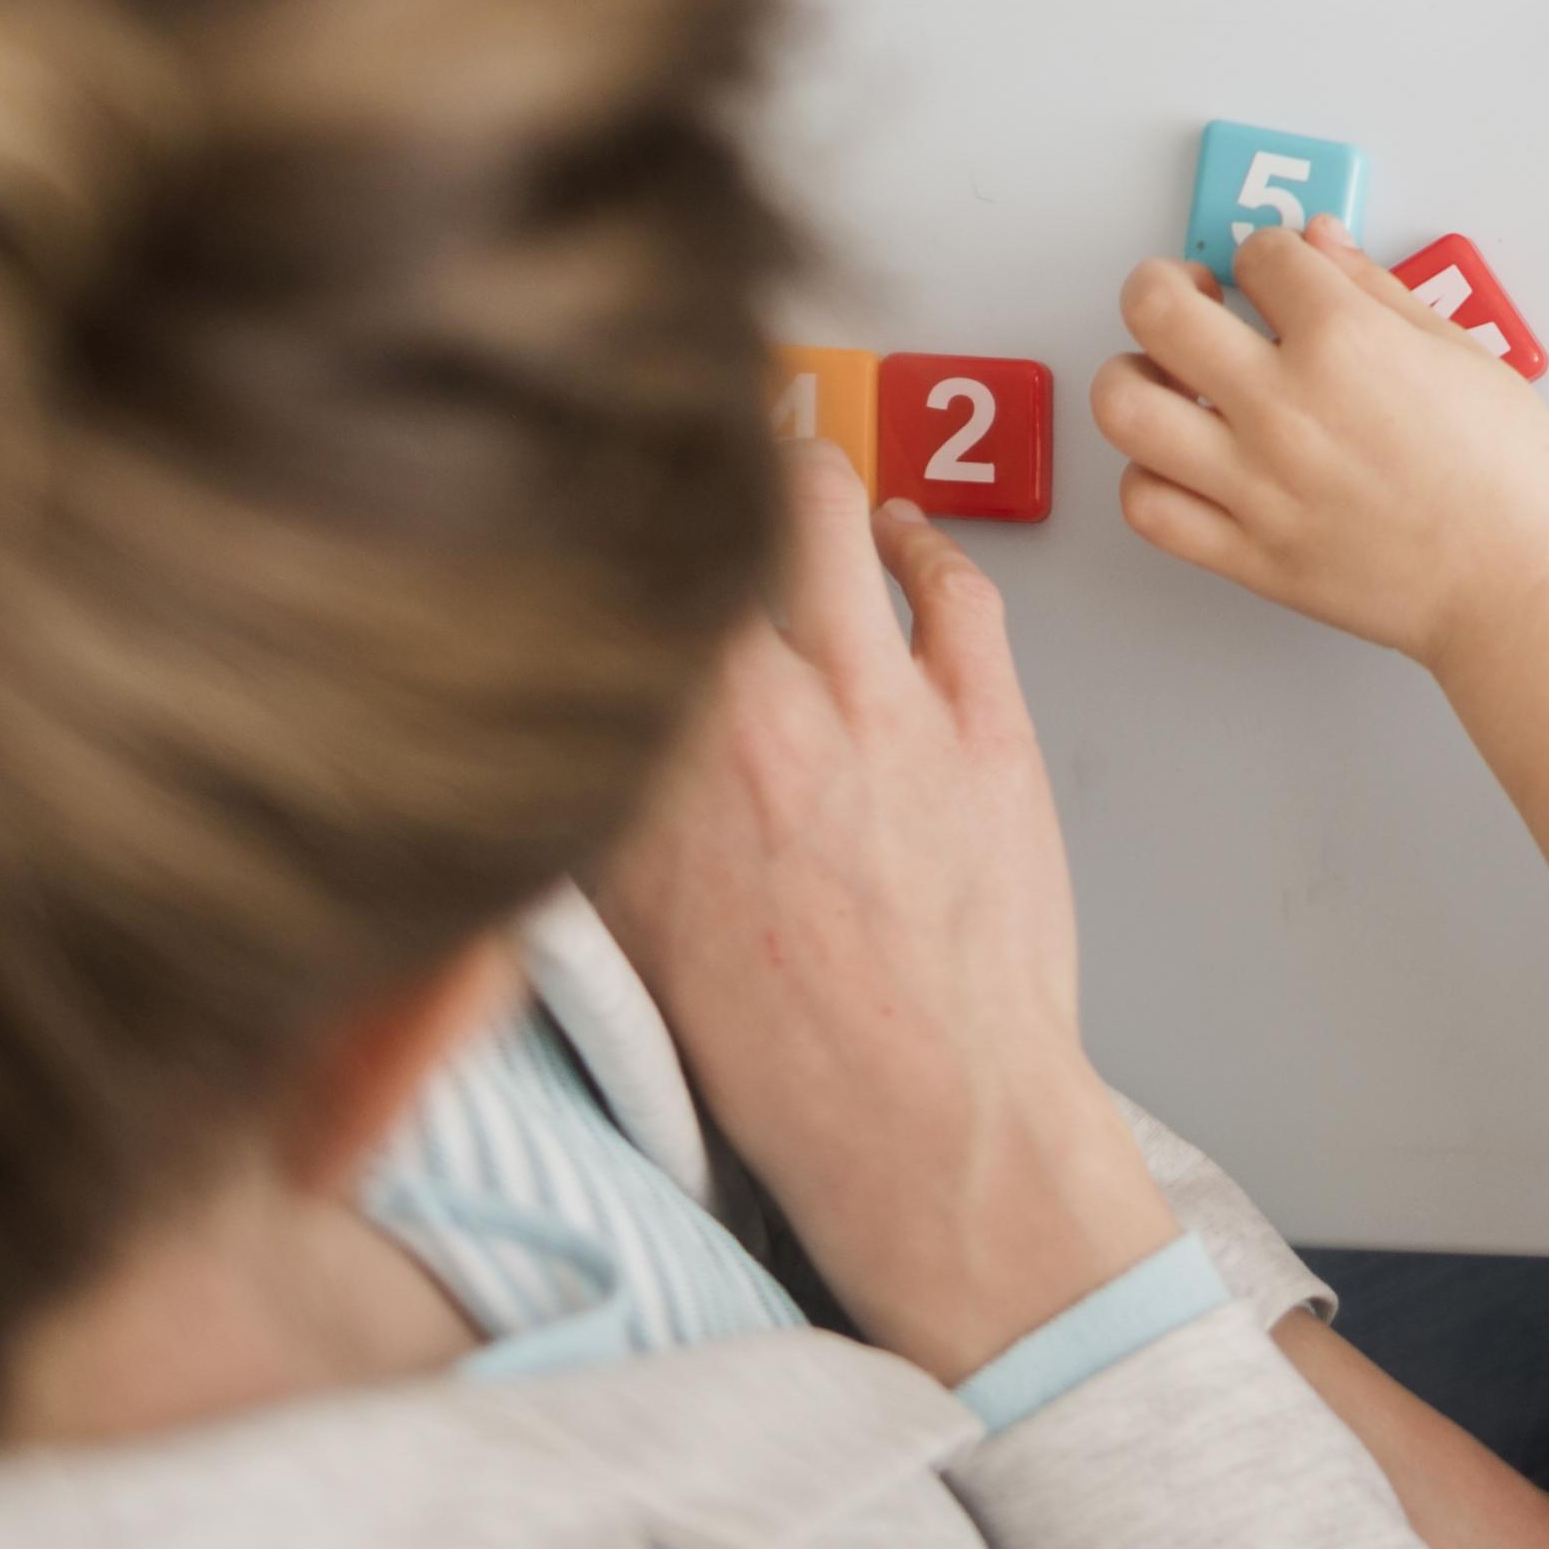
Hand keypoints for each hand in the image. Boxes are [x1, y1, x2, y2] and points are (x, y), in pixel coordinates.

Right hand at [592, 442, 1179, 1379]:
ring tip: (785, 445)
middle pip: (706, 517)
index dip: (583, 530)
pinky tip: (904, 530)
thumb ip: (598, 813)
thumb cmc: (783, 1060)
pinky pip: (954, 588)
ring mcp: (882, 709)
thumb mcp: (629, 939)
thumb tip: (563, 735)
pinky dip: (924, 544)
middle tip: (682, 429)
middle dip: (691, 458)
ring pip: (826, 518)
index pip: (603, 594)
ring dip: (802, 471)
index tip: (571, 495)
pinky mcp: (985, 723)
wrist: (926, 1120)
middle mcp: (760, 718)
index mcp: (655, 772)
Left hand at [1093, 226, 1548, 674]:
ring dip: (1135, 376)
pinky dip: (1149, 476)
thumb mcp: (1461, 352)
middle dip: (1162, 283)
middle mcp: (1284, 405)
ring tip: (1168, 380)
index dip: (1270, 253)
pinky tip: (1184, 462)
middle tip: (1189, 297)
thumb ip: (1377, 288)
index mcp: (1345, 341)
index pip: (1261, 254)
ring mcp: (1255, 483)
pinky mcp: (1246, 554)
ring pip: (1125, 407)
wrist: (1519, 588)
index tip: (1281, 272)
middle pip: (1155, 308)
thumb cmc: (1512, 476)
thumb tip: (1320, 240)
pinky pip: (1148, 506)